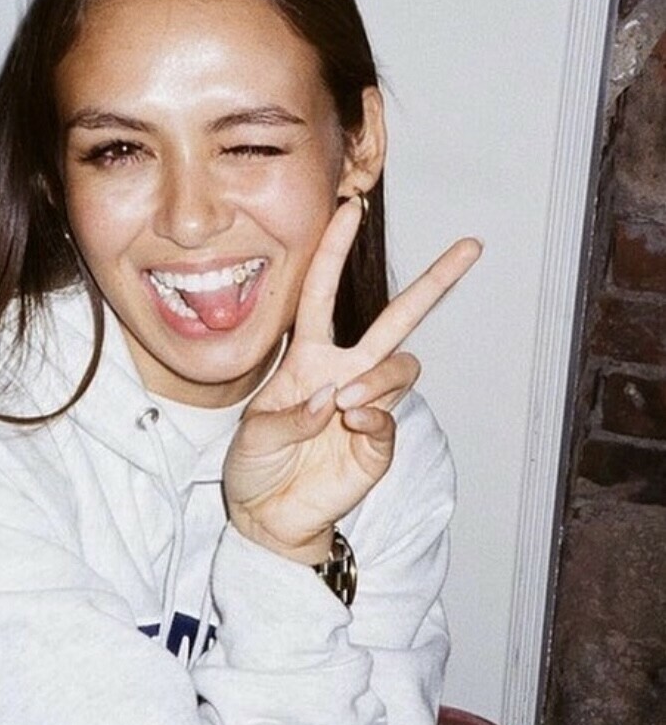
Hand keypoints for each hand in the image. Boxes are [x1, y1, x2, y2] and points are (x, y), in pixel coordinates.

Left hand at [224, 199, 481, 564]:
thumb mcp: (253, 436)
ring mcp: (365, 406)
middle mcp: (344, 373)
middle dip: (435, 282)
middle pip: (397, 319)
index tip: (351, 207)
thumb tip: (337, 400)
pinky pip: (390, 419)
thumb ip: (290, 417)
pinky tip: (352, 425)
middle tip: (470, 247)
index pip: (322, 292)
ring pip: (402, 366)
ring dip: (379, 378)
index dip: (334, 251)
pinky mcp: (378, 444)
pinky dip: (374, 418)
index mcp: (307, 358)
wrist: (268, 518)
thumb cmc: (255, 468)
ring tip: (347, 404)